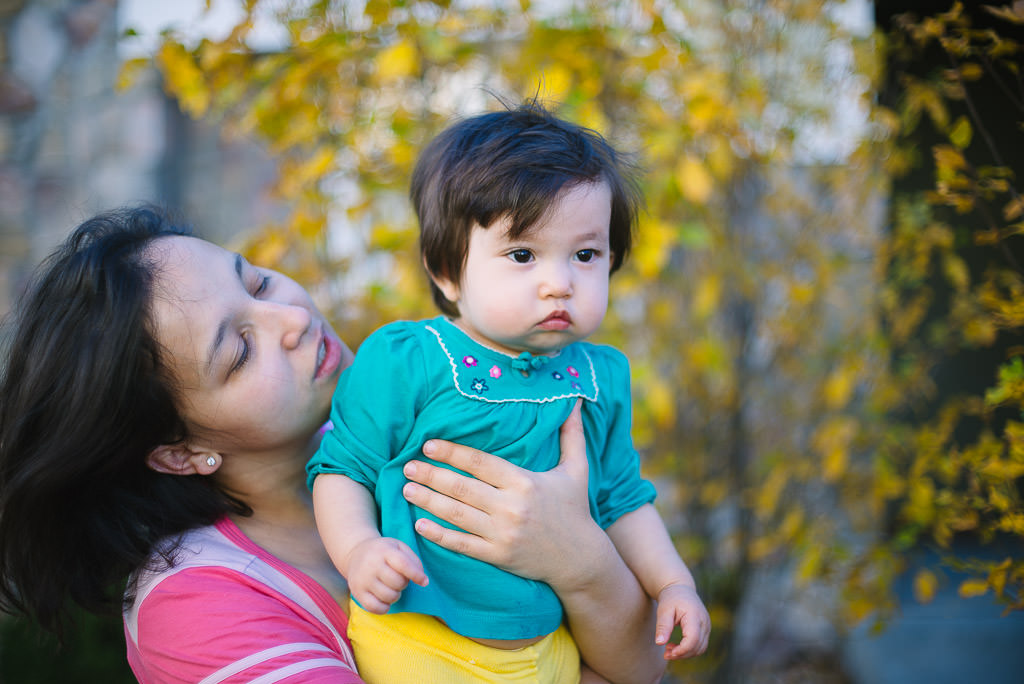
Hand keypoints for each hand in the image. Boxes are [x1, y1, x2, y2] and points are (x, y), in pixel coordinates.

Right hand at [345, 536, 426, 613]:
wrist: (355, 553)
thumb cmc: (383, 552)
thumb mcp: (399, 547)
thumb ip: (413, 560)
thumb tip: (423, 580)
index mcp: (384, 550)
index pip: (403, 564)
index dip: (416, 575)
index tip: (424, 582)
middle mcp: (371, 564)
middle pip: (397, 582)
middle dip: (403, 584)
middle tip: (399, 579)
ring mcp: (362, 579)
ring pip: (388, 596)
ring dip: (396, 595)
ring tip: (392, 587)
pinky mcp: (356, 592)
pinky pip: (375, 607)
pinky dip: (384, 607)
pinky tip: (384, 599)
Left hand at [400, 401, 601, 589]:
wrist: (580, 559)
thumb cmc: (575, 509)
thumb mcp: (578, 469)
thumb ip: (572, 434)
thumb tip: (576, 400)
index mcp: (525, 482)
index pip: (481, 463)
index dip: (453, 453)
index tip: (429, 444)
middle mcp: (512, 507)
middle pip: (462, 488)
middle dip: (432, 475)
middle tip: (407, 465)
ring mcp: (503, 534)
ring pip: (457, 514)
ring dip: (428, 501)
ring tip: (406, 488)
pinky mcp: (498, 556)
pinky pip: (462, 544)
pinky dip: (439, 535)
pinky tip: (419, 525)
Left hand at [655, 583, 710, 659]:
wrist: (680, 589)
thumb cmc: (671, 598)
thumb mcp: (664, 610)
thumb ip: (663, 626)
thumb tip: (659, 643)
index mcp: (694, 615)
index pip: (693, 638)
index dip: (682, 649)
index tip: (668, 652)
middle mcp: (704, 622)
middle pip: (697, 646)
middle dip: (682, 654)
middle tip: (665, 653)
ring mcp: (707, 626)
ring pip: (700, 648)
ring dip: (685, 653)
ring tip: (669, 649)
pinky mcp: (705, 629)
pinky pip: (700, 645)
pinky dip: (689, 650)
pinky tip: (676, 647)